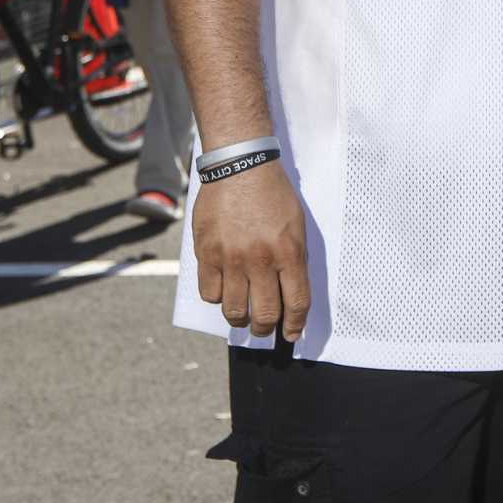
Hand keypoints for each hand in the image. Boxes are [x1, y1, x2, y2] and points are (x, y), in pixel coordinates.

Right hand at [191, 157, 310, 341]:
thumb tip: (290, 292)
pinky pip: (209, 293)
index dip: (294, 325)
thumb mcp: (296, 226)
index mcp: (289, 252)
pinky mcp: (206, 254)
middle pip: (263, 314)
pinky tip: (223, 290)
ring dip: (240, 319)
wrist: (241, 167)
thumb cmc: (273, 195)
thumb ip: (293, 260)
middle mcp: (260, 260)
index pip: (295, 302)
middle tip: (263, 329)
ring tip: (243, 315)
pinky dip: (217, 298)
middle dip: (265, 328)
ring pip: (233, 309)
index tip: (291, 335)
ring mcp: (231, 259)